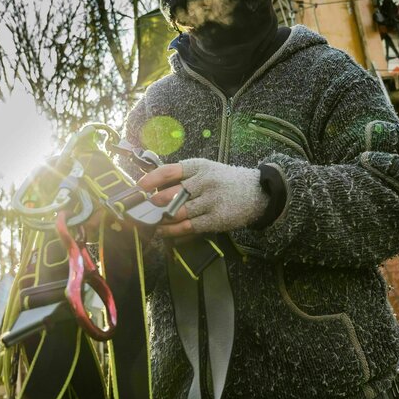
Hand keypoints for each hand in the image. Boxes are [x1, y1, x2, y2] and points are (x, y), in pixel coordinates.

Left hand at [138, 158, 268, 237]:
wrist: (258, 192)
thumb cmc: (226, 181)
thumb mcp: (208, 170)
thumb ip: (185, 177)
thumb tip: (155, 189)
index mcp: (199, 167)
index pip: (170, 171)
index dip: (151, 179)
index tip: (139, 187)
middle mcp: (204, 181)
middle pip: (171, 193)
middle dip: (154, 203)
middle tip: (142, 209)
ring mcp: (210, 200)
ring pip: (177, 212)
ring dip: (161, 219)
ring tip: (150, 222)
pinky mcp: (216, 219)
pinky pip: (188, 226)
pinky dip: (172, 231)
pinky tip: (163, 232)